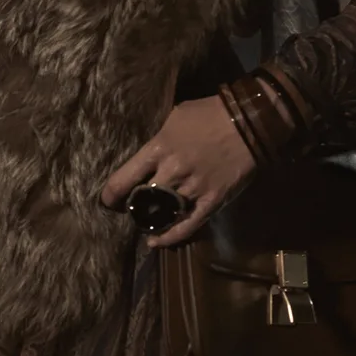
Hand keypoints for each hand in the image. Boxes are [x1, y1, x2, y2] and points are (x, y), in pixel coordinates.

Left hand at [100, 96, 256, 247]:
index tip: (107, 200)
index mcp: (159, 149)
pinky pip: (188, 225)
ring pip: (163, 213)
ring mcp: (193, 189)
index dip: (111, 194)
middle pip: (141, 199)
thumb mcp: (174, 117)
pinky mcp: (212, 201)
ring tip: (143, 221)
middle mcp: (172, 172)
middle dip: (131, 207)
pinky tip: (156, 241)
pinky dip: (171, 236)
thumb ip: (158, 138)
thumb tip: (146, 153)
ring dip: (150, 219)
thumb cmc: (209, 113)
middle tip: (127, 209)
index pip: (124, 179)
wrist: (249, 122)